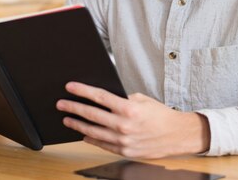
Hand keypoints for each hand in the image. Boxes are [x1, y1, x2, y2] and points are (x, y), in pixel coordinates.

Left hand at [56, 82, 209, 157]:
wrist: (176, 135)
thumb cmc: (160, 115)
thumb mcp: (142, 99)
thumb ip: (122, 98)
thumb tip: (102, 97)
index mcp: (129, 108)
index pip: (99, 97)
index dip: (82, 91)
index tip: (70, 87)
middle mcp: (124, 125)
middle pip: (92, 114)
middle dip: (73, 108)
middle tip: (61, 104)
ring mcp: (123, 140)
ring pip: (93, 131)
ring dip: (77, 124)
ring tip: (67, 119)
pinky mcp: (124, 151)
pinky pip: (102, 144)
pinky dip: (91, 138)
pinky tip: (83, 133)